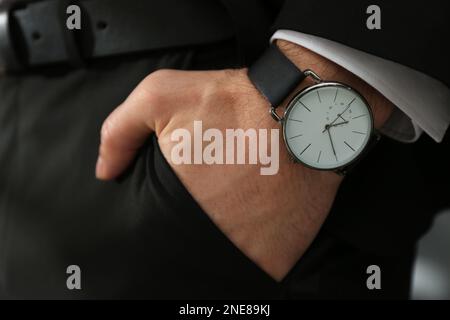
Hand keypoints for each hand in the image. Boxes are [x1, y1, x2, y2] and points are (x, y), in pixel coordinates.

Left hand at [95, 41, 393, 280]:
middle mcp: (208, 233)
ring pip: (222, 259)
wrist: (303, 110)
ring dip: (227, 241)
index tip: (178, 205)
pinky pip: (258, 265)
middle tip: (215, 200)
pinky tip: (260, 220)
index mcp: (175, 203)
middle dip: (196, 225)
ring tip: (239, 210)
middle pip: (187, 245)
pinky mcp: (279, 257)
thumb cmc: (234, 103)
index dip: (163, 220)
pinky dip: (255, 251)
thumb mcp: (161, 96)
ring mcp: (245, 251)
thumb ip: (121, 131)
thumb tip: (106, 171)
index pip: (155, 232)